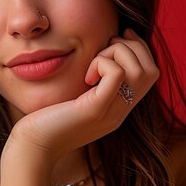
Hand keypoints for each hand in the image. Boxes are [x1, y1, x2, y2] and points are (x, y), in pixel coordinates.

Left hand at [0, 28, 159, 185]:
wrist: (34, 148)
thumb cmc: (48, 120)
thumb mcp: (78, 99)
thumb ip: (92, 83)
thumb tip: (97, 55)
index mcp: (119, 107)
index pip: (151, 73)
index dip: (139, 49)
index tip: (117, 38)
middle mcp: (121, 111)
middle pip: (151, 70)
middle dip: (132, 47)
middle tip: (105, 47)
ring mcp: (111, 112)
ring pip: (139, 70)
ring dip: (117, 53)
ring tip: (93, 63)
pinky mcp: (94, 109)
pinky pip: (117, 75)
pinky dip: (103, 64)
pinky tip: (86, 77)